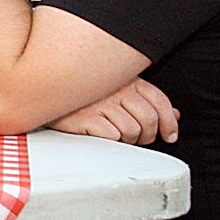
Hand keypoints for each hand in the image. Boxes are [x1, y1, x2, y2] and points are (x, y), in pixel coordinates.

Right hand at [47, 78, 178, 144]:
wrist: (45, 92)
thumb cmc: (83, 95)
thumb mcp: (118, 90)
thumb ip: (146, 101)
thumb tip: (174, 116)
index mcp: (126, 79)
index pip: (159, 100)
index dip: (169, 121)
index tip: (169, 134)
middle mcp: (115, 88)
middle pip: (149, 119)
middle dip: (148, 135)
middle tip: (139, 139)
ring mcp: (100, 102)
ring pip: (132, 130)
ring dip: (128, 140)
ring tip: (117, 136)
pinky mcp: (86, 117)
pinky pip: (112, 136)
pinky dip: (111, 139)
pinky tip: (101, 134)